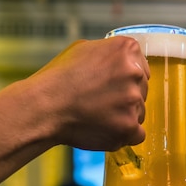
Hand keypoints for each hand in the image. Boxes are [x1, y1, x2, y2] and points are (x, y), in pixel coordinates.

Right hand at [31, 37, 149, 150]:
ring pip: (140, 112)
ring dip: (124, 116)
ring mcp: (133, 100)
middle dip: (125, 97)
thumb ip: (111, 54)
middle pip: (143, 90)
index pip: (142, 67)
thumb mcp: (84, 49)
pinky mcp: (130, 126)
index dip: (125, 79)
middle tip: (100, 101)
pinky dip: (123, 135)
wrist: (43, 107)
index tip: (110, 84)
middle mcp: (134, 72)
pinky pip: (138, 134)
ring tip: (97, 115)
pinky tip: (104, 129)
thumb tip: (125, 61)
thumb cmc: (59, 79)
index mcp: (127, 49)